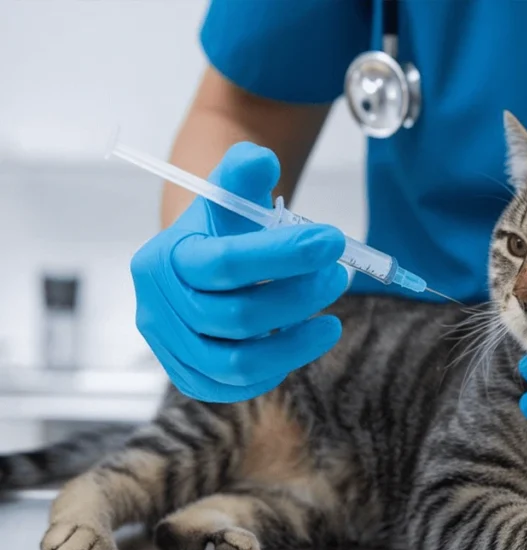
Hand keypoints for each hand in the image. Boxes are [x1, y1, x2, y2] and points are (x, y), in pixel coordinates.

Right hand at [130, 142, 347, 402]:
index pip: (227, 263)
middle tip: (340, 276)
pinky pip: (239, 386)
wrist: (201, 264)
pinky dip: (279, 365)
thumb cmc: (224, 228)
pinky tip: (304, 338)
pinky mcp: (191, 376)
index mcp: (167, 258)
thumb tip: (261, 159)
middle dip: (300, 297)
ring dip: (296, 342)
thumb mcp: (233, 193)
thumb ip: (244, 171)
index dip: (285, 254)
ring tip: (331, 319)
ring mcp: (172, 348)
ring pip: (239, 362)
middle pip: (237, 317)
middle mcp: (159, 307)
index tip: (334, 241)